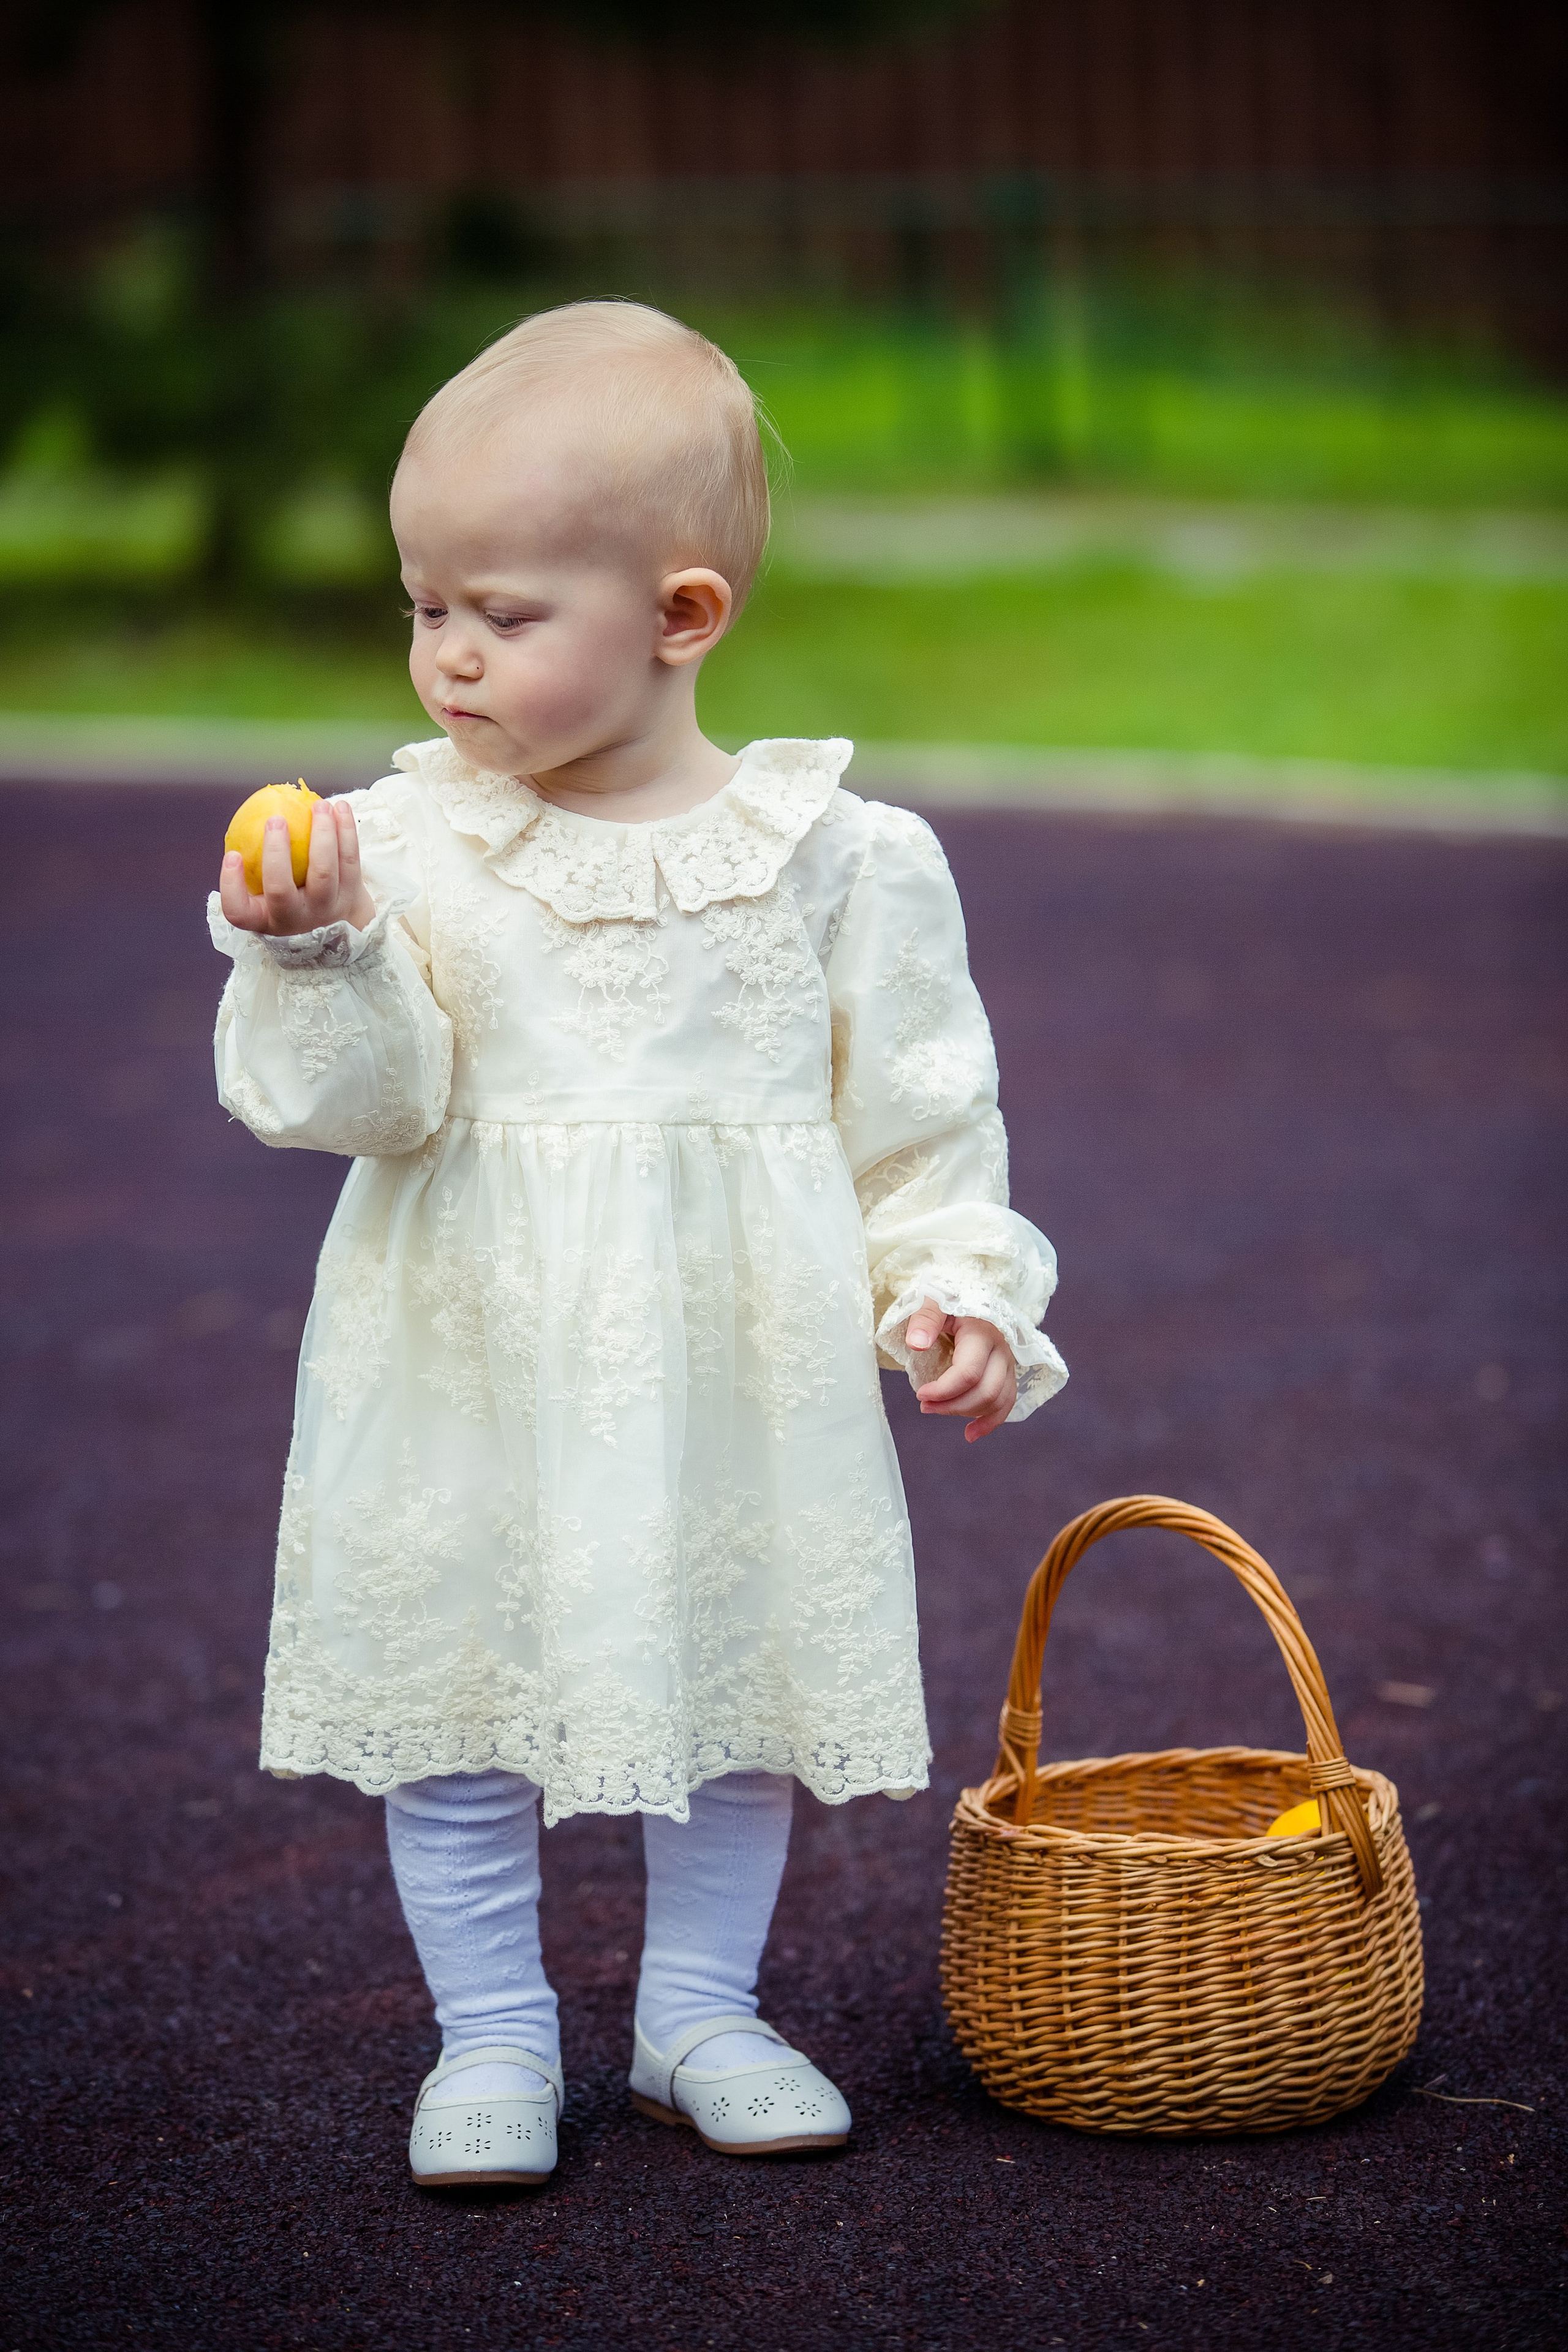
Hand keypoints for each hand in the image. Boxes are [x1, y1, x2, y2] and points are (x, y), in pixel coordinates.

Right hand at [219, 800, 375, 936]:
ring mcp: (325, 910)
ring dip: (322, 834)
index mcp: (264, 919)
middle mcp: (295, 920)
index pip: (238, 912)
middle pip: (280, 891)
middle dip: (275, 853)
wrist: (340, 922)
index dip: (230, 885)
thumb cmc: (291, 896)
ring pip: (324, 872)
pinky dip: (346, 831)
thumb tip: (245, 820)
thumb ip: (255, 865)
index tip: (232, 855)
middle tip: (275, 819)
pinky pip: (350, 859)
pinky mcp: (352, 896)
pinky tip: (340, 807)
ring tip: (318, 805)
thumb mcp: (267, 893)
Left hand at [907, 1299, 1016, 1441]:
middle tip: (924, 1405)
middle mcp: (1002, 1350)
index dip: (943, 1390)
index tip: (920, 1394)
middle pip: (986, 1392)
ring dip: (967, 1413)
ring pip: (998, 1401)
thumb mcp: (933, 1301)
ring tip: (936, 1411)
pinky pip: (1007, 1402)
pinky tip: (971, 1433)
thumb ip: (924, 1319)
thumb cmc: (948, 1298)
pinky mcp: (1008, 1372)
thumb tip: (916, 1343)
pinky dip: (990, 1421)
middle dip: (952, 1406)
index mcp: (983, 1332)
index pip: (968, 1372)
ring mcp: (1009, 1363)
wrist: (969, 1293)